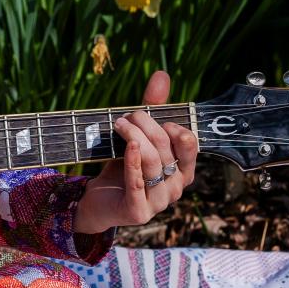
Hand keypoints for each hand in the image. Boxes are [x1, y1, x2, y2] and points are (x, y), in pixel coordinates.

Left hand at [74, 69, 195, 239]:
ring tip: (119, 124)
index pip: (190, 144)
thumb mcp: (140, 135)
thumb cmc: (124, 165)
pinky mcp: (139, 212)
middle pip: (166, 149)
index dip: (174, 127)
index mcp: (183, 170)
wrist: (98, 198)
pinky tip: (128, 145)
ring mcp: (159, 203)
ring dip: (134, 138)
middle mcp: (176, 188)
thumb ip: (153, 108)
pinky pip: (137, 182)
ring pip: (152, 162)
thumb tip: (162, 75)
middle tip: (128, 116)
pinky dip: (132, 161)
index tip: (154, 117)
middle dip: (146, 127)